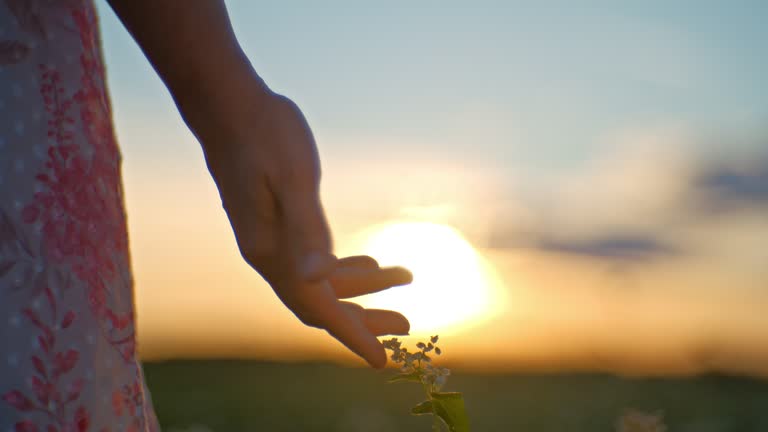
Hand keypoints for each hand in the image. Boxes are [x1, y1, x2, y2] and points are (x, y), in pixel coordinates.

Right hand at [187, 83, 410, 367]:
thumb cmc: (265, 134)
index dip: (353, 336)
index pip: (319, 308)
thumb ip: (308, 231)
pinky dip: (343, 267)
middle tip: (408, 322)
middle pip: (321, 304)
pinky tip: (366, 260)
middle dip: (364, 317)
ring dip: (361, 288)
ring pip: (319, 283)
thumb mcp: (296, 179)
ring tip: (404, 277)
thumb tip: (318, 281)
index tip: (384, 361)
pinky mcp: (273, 225)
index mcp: (273, 252)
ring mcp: (269, 242)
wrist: (228, 105)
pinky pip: (311, 262)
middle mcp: (268, 255)